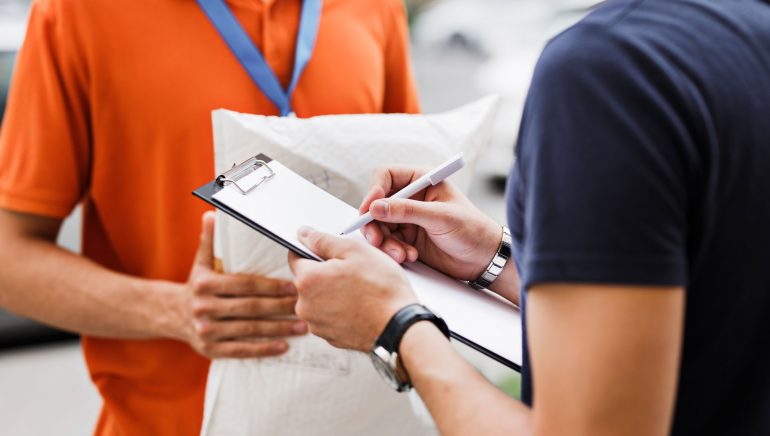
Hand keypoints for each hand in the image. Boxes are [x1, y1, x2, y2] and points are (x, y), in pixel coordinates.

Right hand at [177, 212, 307, 357]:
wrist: (171, 315)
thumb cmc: (197, 285)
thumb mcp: (200, 262)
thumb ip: (210, 240)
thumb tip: (212, 214)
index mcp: (204, 284)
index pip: (245, 284)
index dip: (271, 285)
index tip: (293, 285)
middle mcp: (204, 308)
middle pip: (250, 307)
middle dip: (280, 307)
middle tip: (305, 305)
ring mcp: (206, 331)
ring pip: (249, 330)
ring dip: (278, 329)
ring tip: (303, 326)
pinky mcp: (210, 350)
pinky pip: (241, 350)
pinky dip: (263, 349)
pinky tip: (283, 346)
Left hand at [288, 227, 417, 351]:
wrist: (400, 327)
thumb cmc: (381, 288)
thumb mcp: (354, 251)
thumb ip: (323, 240)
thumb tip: (303, 234)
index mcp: (307, 280)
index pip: (295, 256)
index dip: (313, 250)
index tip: (330, 253)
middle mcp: (304, 305)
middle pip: (308, 279)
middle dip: (325, 273)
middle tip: (353, 271)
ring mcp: (316, 324)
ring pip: (318, 299)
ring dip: (332, 292)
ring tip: (359, 290)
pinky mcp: (330, 337)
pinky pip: (329, 316)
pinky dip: (340, 310)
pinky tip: (360, 306)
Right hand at [359, 165, 501, 281]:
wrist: (483, 258)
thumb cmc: (471, 230)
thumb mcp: (440, 217)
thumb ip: (407, 211)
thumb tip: (376, 207)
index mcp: (422, 180)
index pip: (386, 176)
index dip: (374, 191)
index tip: (369, 210)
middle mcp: (412, 196)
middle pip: (377, 204)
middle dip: (374, 223)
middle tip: (376, 240)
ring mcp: (408, 217)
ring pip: (380, 226)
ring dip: (385, 242)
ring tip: (401, 254)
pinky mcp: (407, 237)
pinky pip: (388, 241)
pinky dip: (393, 250)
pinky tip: (409, 256)